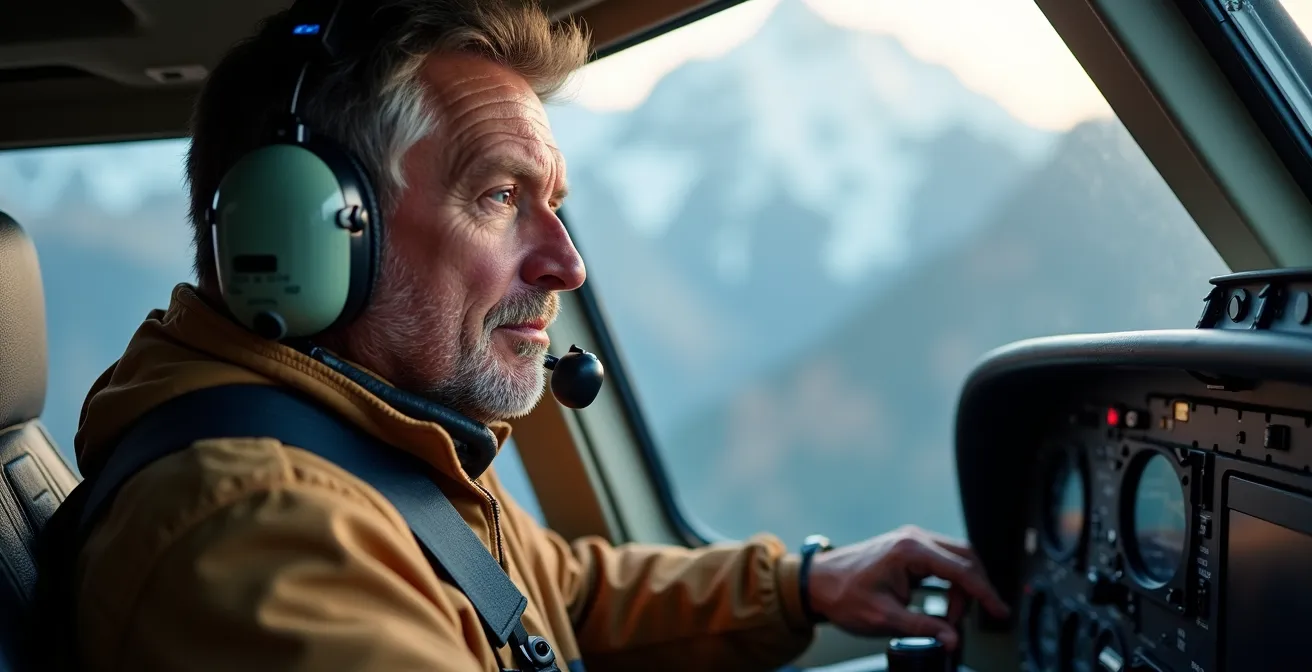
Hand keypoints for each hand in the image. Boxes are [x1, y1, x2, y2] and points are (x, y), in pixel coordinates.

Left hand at [806, 525, 1009, 649]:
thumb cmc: (843, 595)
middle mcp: (913, 538)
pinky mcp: (908, 547)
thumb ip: (923, 628)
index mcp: (910, 551)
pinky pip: (942, 560)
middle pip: (965, 558)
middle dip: (976, 589)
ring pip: (956, 558)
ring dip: (962, 587)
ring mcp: (911, 540)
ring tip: (950, 617)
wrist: (817, 582)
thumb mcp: (884, 618)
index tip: (1000, 611)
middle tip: (978, 617)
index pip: (962, 571)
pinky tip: (946, 603)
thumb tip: (952, 639)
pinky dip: (951, 581)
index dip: (985, 594)